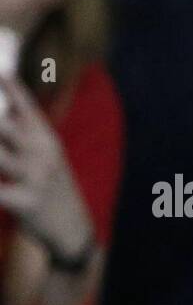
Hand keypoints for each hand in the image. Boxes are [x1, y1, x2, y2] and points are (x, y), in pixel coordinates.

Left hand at [0, 75, 93, 262]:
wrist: (74, 231)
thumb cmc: (53, 189)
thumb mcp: (48, 157)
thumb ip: (26, 130)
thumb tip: (8, 107)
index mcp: (48, 140)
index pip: (27, 107)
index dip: (12, 87)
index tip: (1, 72)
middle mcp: (44, 155)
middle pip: (5, 128)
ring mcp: (37, 178)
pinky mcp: (27, 203)